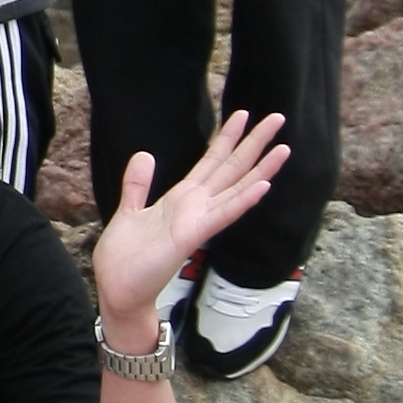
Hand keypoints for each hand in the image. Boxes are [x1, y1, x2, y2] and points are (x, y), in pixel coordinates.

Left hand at [93, 108, 287, 341]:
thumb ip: (138, 184)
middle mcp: (196, 207)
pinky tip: (263, 185)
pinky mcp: (191, 236)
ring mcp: (198, 221)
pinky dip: (243, 200)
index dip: (227, 137)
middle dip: (254, 143)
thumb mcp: (129, 210)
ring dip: (261, 169)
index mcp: (182, 198)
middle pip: (231, 169)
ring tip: (284, 147)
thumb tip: (145, 154)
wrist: (119, 289)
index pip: (211, 161)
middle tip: (278, 117)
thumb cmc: (126, 257)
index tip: (244, 113)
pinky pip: (222, 214)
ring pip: (236, 188)